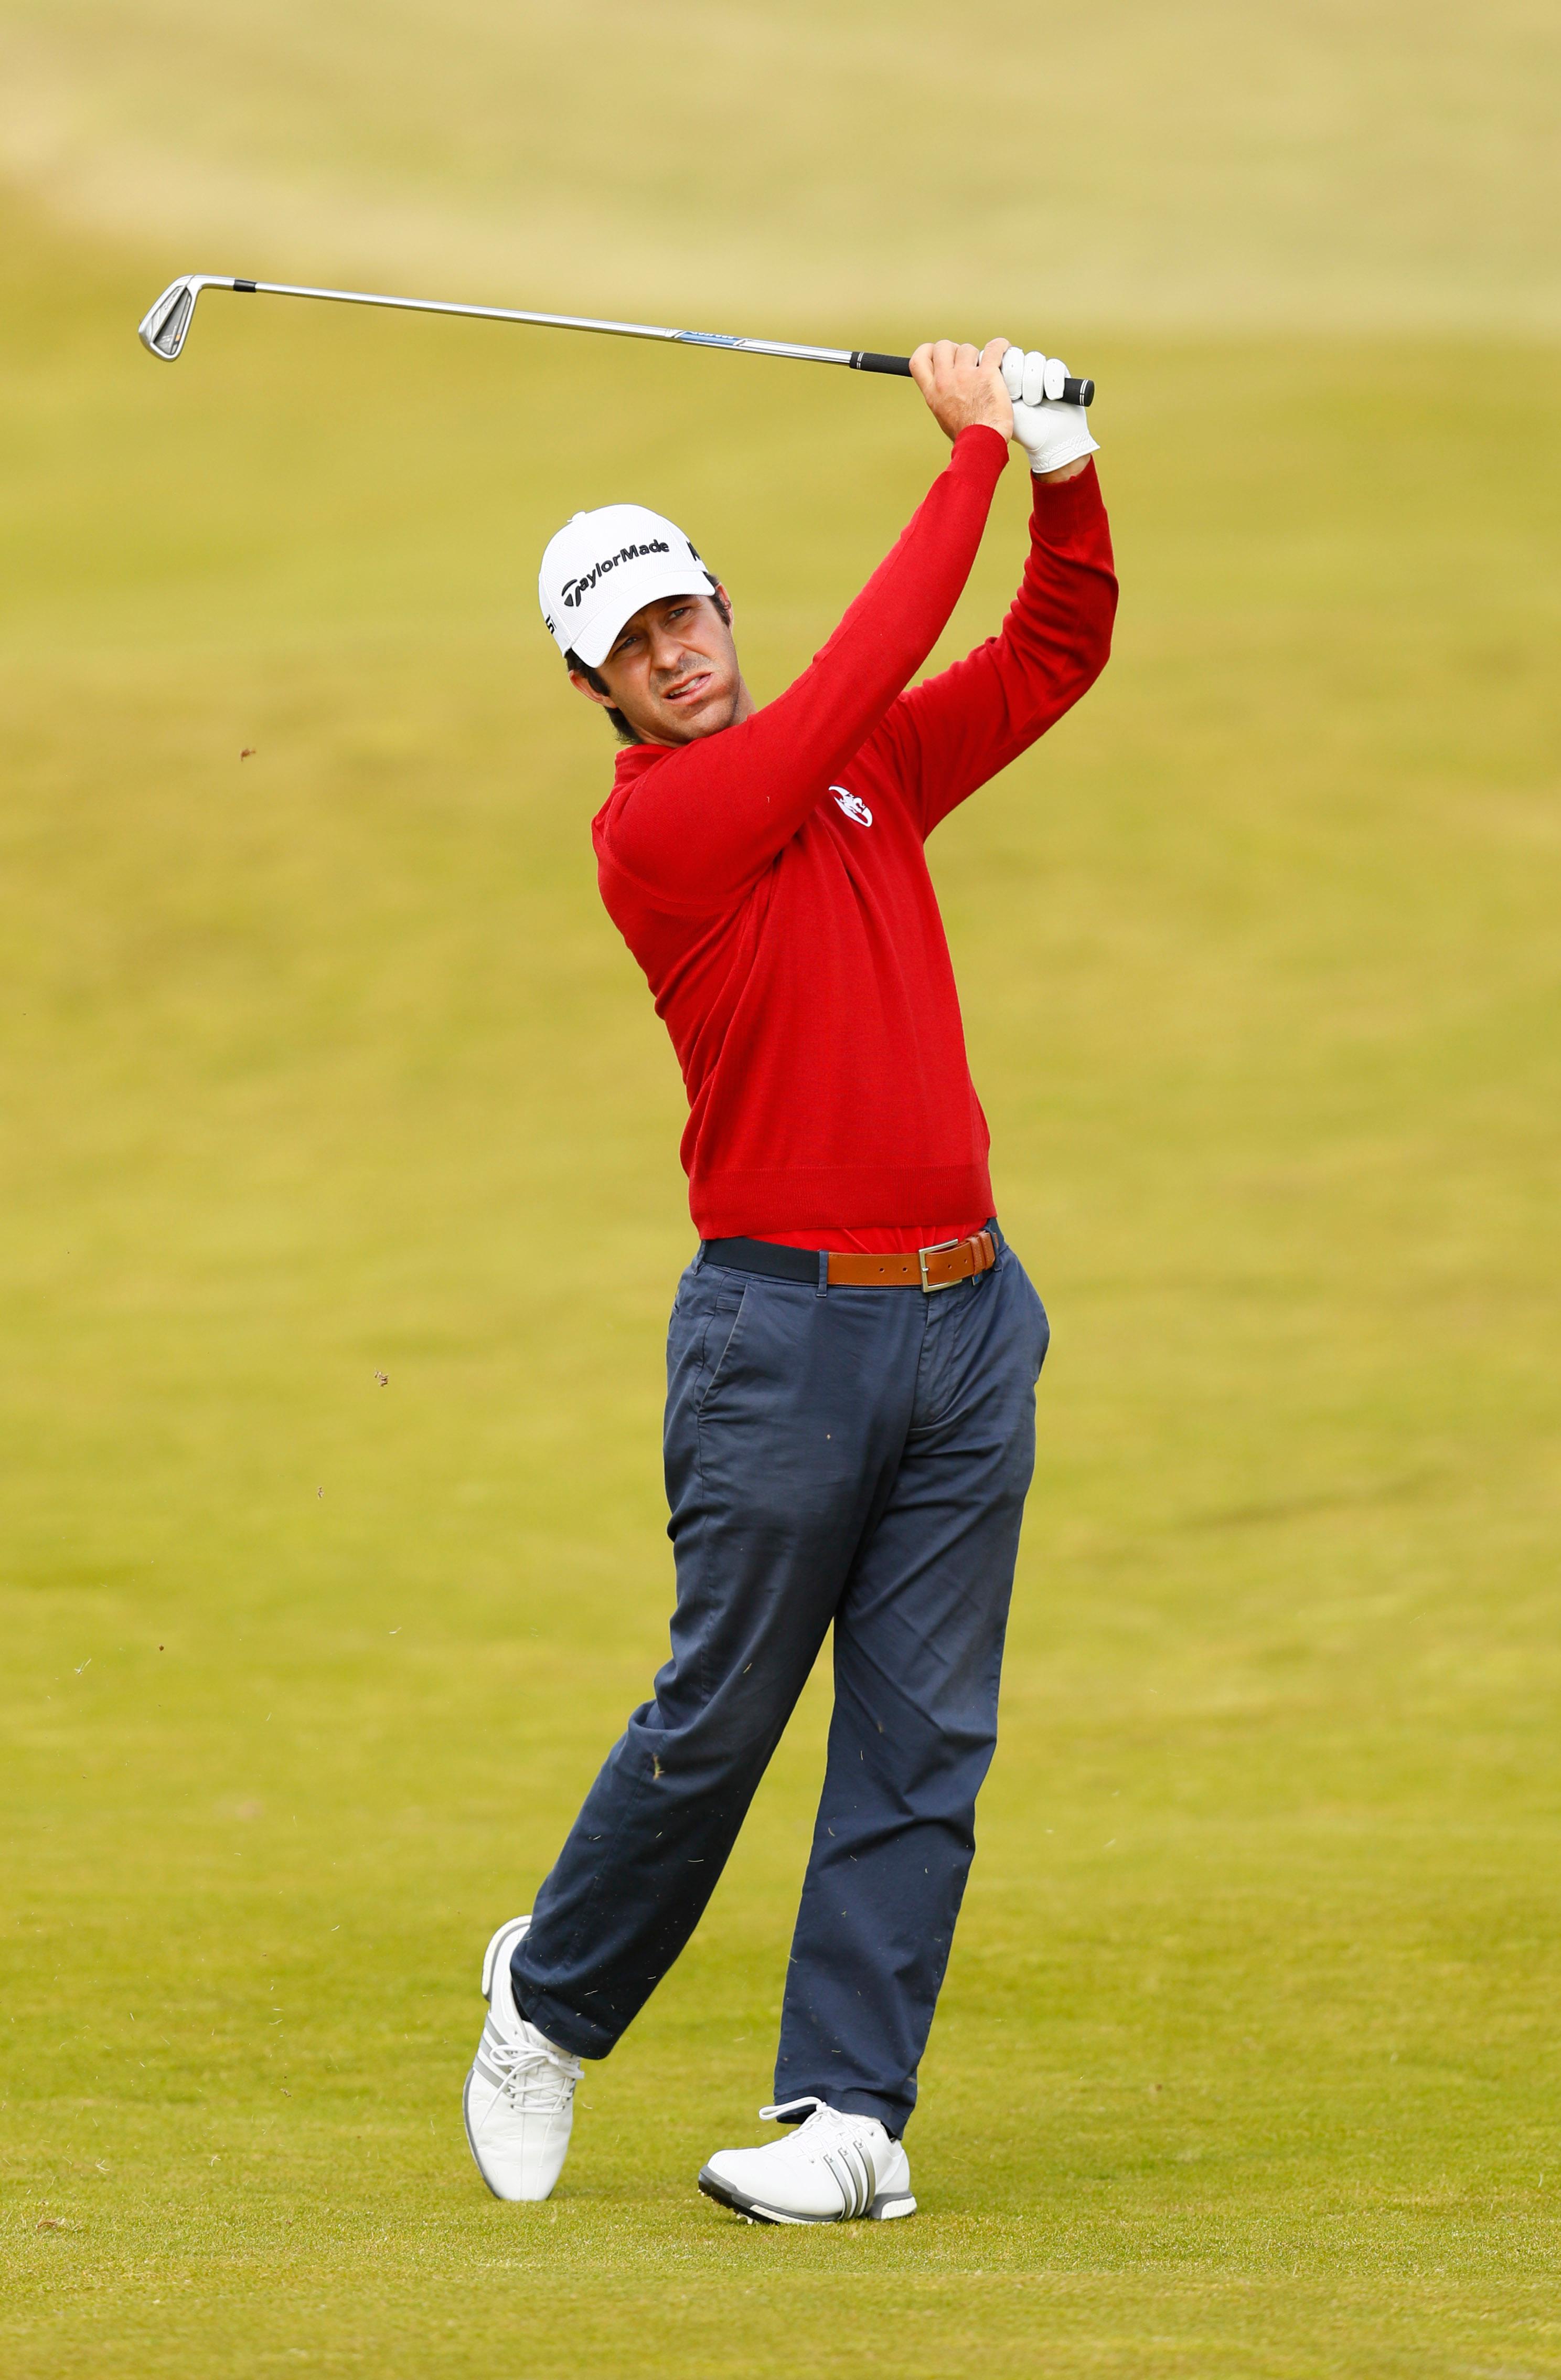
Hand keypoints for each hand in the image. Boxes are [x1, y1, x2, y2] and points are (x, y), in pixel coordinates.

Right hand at [909, 338, 1013, 443]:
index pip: (918, 360)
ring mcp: (965, 376)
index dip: (928, 351)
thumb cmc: (966, 436)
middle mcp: (945, 381)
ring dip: (977, 355)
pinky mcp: (986, 373)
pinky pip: (993, 348)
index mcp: (932, 392)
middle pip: (943, 346)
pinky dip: (1000, 346)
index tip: (938, 354)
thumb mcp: (943, 416)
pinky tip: (1003, 350)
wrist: (981, 444)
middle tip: (966, 361)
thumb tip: (949, 391)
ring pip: (967, 348)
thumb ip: (942, 397)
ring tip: (985, 369)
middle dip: (955, 350)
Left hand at [999, 346, 1099, 478]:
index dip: (1002, 372)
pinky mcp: (1060, 374)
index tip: (1002, 393)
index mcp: (1005, 379)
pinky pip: (1054, 365)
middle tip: (1016, 398)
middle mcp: (1023, 373)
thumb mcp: (1000, 406)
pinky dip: (1052, 382)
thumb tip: (987, 359)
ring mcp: (1041, 373)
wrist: (1051, 444)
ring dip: (1033, 384)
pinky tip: (1053, 397)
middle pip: (1015, 355)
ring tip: (1033, 403)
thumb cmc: (1023, 430)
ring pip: (1034, 359)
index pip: (999, 358)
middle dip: (1015, 378)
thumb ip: (991, 383)